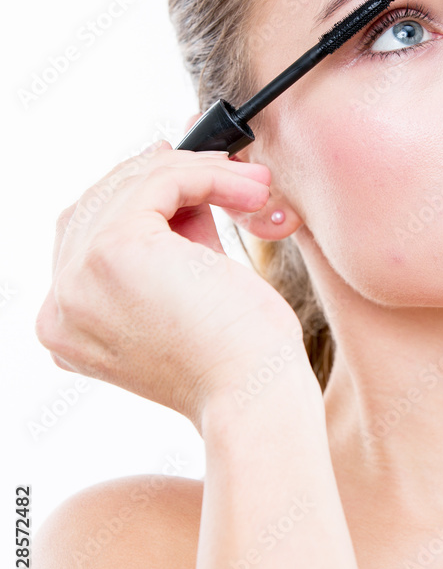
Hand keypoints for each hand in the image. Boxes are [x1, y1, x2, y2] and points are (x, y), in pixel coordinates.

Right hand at [35, 141, 304, 429]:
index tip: (194, 173)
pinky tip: (248, 191)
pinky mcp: (112, 251)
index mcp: (68, 325)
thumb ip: (171, 235)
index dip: (140, 194)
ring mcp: (77, 278)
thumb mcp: (189, 287)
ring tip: (255, 186)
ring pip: (132, 185)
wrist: (255, 398)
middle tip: (235, 173)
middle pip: (102, 202)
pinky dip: (208, 176)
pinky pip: (159, 182)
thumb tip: (174, 170)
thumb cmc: (238, 359)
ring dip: (202, 174)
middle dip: (174, 178)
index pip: (87, 232)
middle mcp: (61, 306)